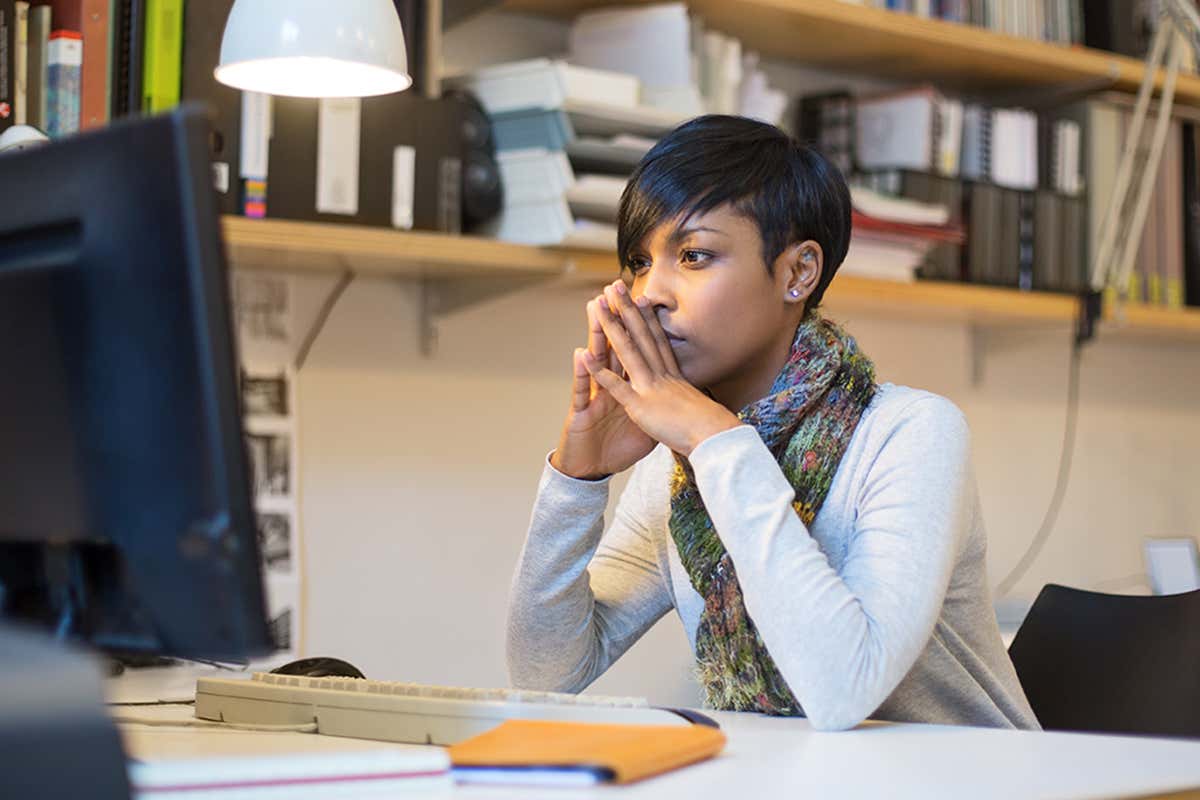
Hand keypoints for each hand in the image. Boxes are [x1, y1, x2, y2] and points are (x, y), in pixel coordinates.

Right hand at [550, 294, 656, 480]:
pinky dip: (582, 374)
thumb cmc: (612, 449)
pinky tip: (581, 355)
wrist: (586, 471)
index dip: (637, 328)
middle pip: (611, 347)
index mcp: (624, 389)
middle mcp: (605, 387)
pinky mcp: (579, 414)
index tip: (643, 300)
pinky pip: (581, 392)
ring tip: (594, 308)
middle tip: (613, 289)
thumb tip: (671, 392)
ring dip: (595, 335)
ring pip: (594, 362)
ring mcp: (590, 398)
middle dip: (614, 318)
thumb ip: (648, 404)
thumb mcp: (641, 425)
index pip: (631, 352)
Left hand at [583, 280, 741, 456]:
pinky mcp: (640, 406)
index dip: (648, 318)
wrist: (716, 438)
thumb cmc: (710, 428)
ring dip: (610, 326)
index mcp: (674, 376)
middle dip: (627, 309)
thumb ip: (688, 398)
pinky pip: (616, 386)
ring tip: (597, 305)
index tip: (641, 297)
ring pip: (627, 350)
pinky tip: (584, 355)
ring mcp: (650, 387)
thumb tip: (692, 396)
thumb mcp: (698, 406)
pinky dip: (599, 371)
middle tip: (615, 285)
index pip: (658, 340)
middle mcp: (662, 375)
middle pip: (642, 335)